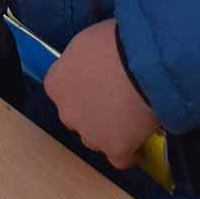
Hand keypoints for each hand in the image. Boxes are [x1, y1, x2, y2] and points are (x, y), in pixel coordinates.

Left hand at [45, 20, 159, 170]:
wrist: (143, 63)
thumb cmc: (115, 42)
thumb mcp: (87, 41)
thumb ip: (82, 60)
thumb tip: (91, 64)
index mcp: (56, 83)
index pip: (62, 89)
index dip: (81, 85)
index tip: (97, 80)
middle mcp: (67, 112)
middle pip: (77, 115)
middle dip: (92, 109)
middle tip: (116, 96)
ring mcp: (90, 134)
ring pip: (97, 137)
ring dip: (109, 130)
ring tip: (132, 115)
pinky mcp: (115, 149)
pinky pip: (120, 157)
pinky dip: (129, 151)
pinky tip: (140, 141)